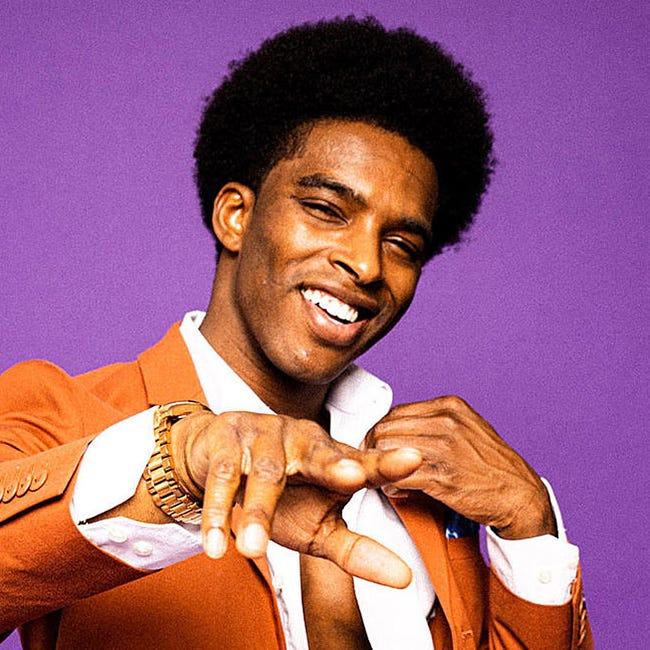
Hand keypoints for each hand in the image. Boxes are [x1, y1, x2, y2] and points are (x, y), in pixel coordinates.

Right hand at [171, 410, 422, 586]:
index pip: (364, 462)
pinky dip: (217, 511)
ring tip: (253, 549)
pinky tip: (216, 544)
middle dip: (334, 465)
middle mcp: (303, 439)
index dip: (387, 462)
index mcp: (332, 457)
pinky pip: (224, 475)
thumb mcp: (318, 526)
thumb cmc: (281, 496)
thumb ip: (357, 549)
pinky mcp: (228, 437)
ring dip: (258, 512)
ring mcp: (265, 434)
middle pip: (320, 454)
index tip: (414, 460)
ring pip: (267, 472)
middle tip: (351, 478)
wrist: (218, 460)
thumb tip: (404, 579)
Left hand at [364, 396, 556, 539]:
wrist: (520, 495)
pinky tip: (397, 490)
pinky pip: (399, 476)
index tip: (375, 446)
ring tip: (385, 478)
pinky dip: (391, 485)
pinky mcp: (443, 476)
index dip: (379, 430)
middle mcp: (447, 421)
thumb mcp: (466, 429)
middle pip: (386, 429)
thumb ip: (434, 425)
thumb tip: (397, 432)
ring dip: (380, 468)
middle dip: (374, 448)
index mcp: (450, 406)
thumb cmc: (492, 466)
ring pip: (388, 451)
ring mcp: (445, 448)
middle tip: (373, 465)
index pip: (396, 412)